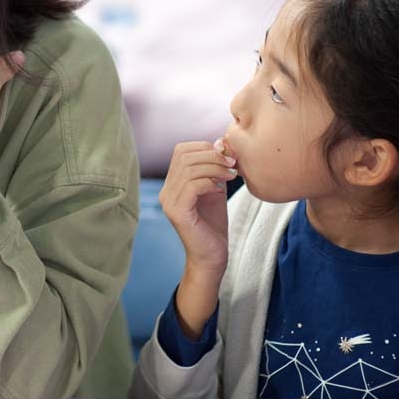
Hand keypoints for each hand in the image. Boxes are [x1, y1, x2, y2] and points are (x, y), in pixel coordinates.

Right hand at [159, 140, 236, 278]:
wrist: (211, 256)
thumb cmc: (213, 224)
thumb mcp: (216, 189)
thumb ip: (215, 167)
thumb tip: (220, 142)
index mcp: (172, 183)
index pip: (181, 150)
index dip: (205, 147)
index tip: (227, 157)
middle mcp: (166, 191)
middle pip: (184, 156)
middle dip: (212, 156)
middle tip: (233, 164)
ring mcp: (169, 202)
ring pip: (189, 169)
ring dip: (215, 168)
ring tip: (232, 175)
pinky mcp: (177, 212)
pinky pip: (192, 186)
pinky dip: (210, 182)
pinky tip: (221, 188)